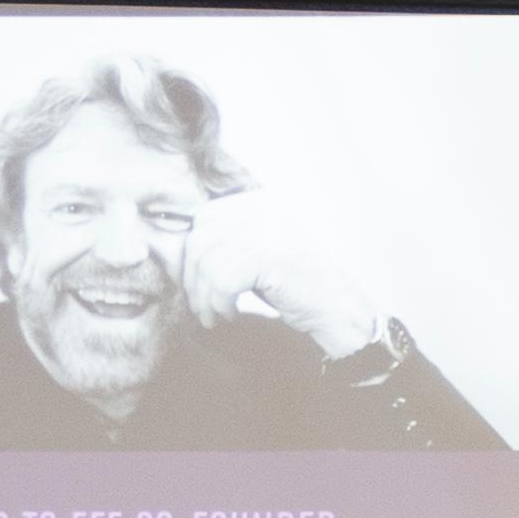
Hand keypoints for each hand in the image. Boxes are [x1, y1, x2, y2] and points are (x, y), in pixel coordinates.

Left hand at [180, 196, 383, 361]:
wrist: (340, 311)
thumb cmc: (299, 288)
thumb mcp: (260, 254)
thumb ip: (230, 241)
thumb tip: (178, 250)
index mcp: (261, 202)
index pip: (206, 217)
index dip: (194, 254)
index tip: (199, 285)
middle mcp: (265, 208)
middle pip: (201, 238)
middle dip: (193, 278)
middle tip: (202, 307)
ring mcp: (269, 229)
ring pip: (207, 263)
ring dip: (205, 297)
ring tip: (215, 316)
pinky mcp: (270, 255)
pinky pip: (222, 280)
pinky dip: (220, 303)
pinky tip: (231, 315)